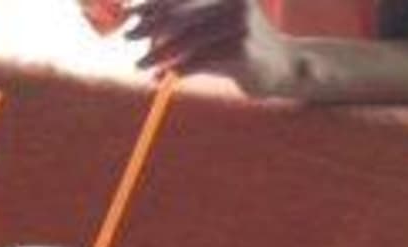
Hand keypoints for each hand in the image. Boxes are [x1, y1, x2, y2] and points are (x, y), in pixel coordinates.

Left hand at [122, 0, 301, 97]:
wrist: (280, 66)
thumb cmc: (237, 45)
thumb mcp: (213, 25)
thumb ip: (183, 20)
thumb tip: (137, 20)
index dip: (151, 3)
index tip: (127, 12)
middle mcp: (234, 2)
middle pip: (180, 14)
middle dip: (148, 25)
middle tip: (127, 36)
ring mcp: (239, 25)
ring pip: (184, 41)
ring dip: (156, 54)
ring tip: (139, 65)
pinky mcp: (240, 50)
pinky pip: (196, 62)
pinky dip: (173, 71)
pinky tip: (160, 79)